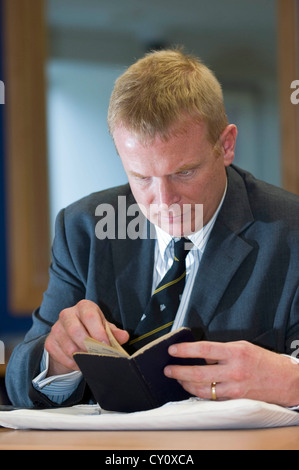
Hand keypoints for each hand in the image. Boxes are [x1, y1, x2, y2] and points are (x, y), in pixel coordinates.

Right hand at [45, 299, 128, 375]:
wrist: (71, 337)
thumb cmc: (92, 329)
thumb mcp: (104, 328)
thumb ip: (114, 332)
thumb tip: (124, 336)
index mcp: (84, 307)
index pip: (90, 316)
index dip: (98, 331)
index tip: (106, 344)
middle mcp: (67, 314)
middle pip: (75, 330)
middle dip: (88, 345)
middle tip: (98, 355)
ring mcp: (56, 328)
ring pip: (68, 346)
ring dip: (81, 357)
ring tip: (91, 361)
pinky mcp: (50, 342)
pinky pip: (62, 356)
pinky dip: (73, 364)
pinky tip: (80, 364)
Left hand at [164, 340, 298, 406]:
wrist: (285, 381)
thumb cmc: (264, 361)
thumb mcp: (243, 347)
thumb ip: (221, 350)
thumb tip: (201, 354)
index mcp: (235, 353)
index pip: (204, 349)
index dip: (186, 350)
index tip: (173, 350)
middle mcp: (234, 371)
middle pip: (199, 372)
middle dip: (179, 371)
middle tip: (168, 369)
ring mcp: (234, 388)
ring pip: (202, 389)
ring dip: (186, 384)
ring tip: (178, 379)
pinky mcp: (235, 400)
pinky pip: (212, 398)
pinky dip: (199, 394)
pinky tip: (192, 389)